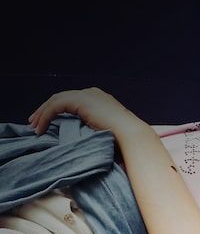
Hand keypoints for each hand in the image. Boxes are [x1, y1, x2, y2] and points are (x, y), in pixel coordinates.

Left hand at [28, 88, 144, 139]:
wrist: (131, 134)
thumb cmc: (125, 140)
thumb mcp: (108, 131)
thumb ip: (96, 129)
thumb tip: (87, 140)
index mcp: (99, 99)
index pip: (72, 101)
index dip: (58, 111)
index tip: (48, 123)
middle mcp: (91, 93)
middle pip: (62, 98)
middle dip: (46, 110)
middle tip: (35, 122)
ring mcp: (86, 94)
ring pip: (56, 100)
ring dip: (42, 114)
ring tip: (34, 127)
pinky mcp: (80, 100)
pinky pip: (56, 106)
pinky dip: (46, 116)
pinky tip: (40, 127)